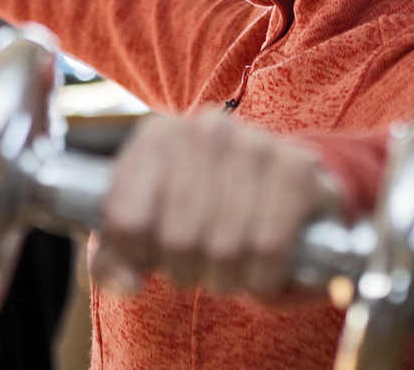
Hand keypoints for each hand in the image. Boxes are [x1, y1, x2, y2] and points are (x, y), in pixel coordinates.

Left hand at [92, 113, 342, 299]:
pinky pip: (269, 247)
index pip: (127, 219)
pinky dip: (264, 275)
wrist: (280, 196)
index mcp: (158, 134)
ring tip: (229, 268)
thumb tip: (128, 284)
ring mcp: (255, 143)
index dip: (138, 255)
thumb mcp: (146, 232)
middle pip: (177, 239)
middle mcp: (206, 129)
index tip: (153, 254)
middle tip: (198, 267)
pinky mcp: (298, 168)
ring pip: (223, 248)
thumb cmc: (199, 215)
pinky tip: (263, 269)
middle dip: (187, 271)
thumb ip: (116, 261)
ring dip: (226, 278)